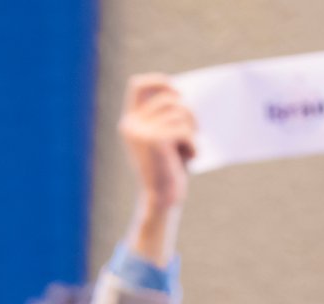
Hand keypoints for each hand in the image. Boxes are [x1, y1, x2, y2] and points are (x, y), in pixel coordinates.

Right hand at [119, 73, 195, 260]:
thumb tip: (184, 93)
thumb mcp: (164, 137)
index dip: (159, 81)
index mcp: (130, 122)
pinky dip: (193, 144)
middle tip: (192, 132)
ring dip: (192, 130)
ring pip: (181, 113)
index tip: (177, 92)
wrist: (161, 200)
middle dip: (188, 113)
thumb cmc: (168, 169)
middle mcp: (131, 124)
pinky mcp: (155, 140)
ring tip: (187, 149)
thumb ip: (167, 115)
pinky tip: (189, 158)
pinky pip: (185, 129)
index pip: (138, 85)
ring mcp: (141, 131)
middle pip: (170, 98)